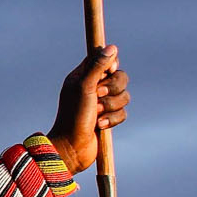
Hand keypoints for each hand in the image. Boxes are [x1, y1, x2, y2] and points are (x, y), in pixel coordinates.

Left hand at [52, 45, 127, 176]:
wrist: (72, 148)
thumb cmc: (74, 116)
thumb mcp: (84, 87)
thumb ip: (98, 66)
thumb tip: (112, 47)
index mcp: (83, 76)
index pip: (104, 59)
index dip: (110, 65)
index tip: (109, 71)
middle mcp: (92, 88)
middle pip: (120, 77)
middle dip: (114, 88)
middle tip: (98, 95)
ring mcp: (101, 104)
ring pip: (124, 96)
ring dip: (112, 107)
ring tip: (97, 114)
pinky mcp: (108, 118)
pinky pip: (123, 113)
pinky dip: (113, 120)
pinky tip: (100, 126)